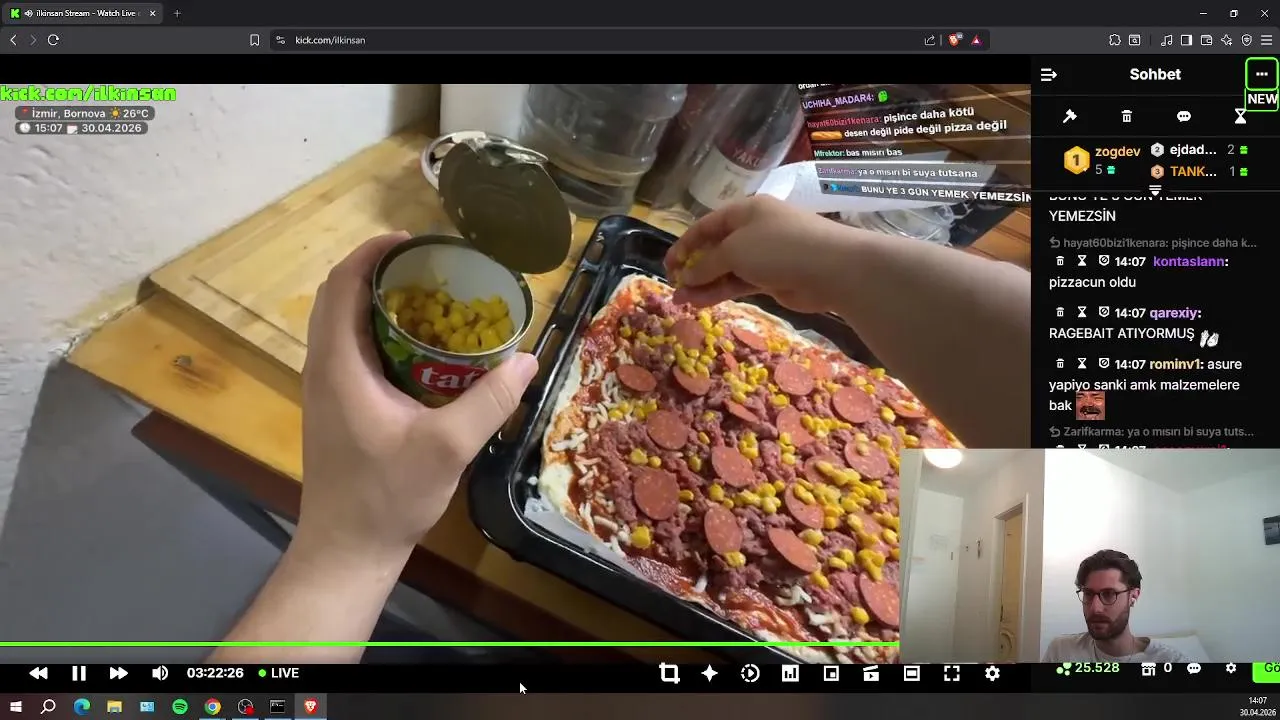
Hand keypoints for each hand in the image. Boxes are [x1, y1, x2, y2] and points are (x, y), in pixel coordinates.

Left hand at [298, 232, 538, 558]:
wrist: (347, 549)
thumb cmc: (387, 496)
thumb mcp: (447, 447)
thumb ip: (489, 401)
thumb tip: (528, 360)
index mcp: (339, 365)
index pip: (343, 285)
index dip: (373, 253)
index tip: (414, 239)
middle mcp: (323, 367)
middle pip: (339, 296)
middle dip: (380, 271)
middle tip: (430, 266)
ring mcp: (325, 388)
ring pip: (343, 323)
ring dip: (379, 301)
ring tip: (431, 297)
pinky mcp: (335, 407)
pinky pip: (352, 349)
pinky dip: (381, 332)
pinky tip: (423, 349)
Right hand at [664, 195, 853, 312]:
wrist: (830, 268)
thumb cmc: (778, 247)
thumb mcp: (734, 251)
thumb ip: (706, 265)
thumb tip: (686, 277)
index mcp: (745, 211)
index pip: (706, 225)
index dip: (684, 244)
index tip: (667, 266)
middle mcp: (754, 230)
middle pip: (716, 248)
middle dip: (693, 268)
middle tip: (673, 287)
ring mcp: (765, 255)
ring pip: (727, 269)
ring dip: (704, 284)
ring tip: (681, 302)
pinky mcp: (774, 278)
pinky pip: (741, 283)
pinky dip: (722, 291)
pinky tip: (702, 303)